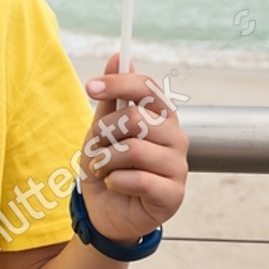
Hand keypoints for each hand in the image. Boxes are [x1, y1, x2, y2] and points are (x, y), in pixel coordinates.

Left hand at [75, 53, 188, 244]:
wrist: (105, 212)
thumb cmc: (108, 166)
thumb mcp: (102, 129)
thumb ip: (112, 97)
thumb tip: (120, 57)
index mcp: (162, 118)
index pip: (148, 88)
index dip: (119, 83)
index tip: (89, 86)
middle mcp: (176, 139)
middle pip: (136, 118)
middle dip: (105, 134)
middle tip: (98, 149)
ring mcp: (178, 167)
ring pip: (133, 150)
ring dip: (106, 161)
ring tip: (104, 170)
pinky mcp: (174, 195)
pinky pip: (138, 179)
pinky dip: (114, 181)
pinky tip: (115, 186)